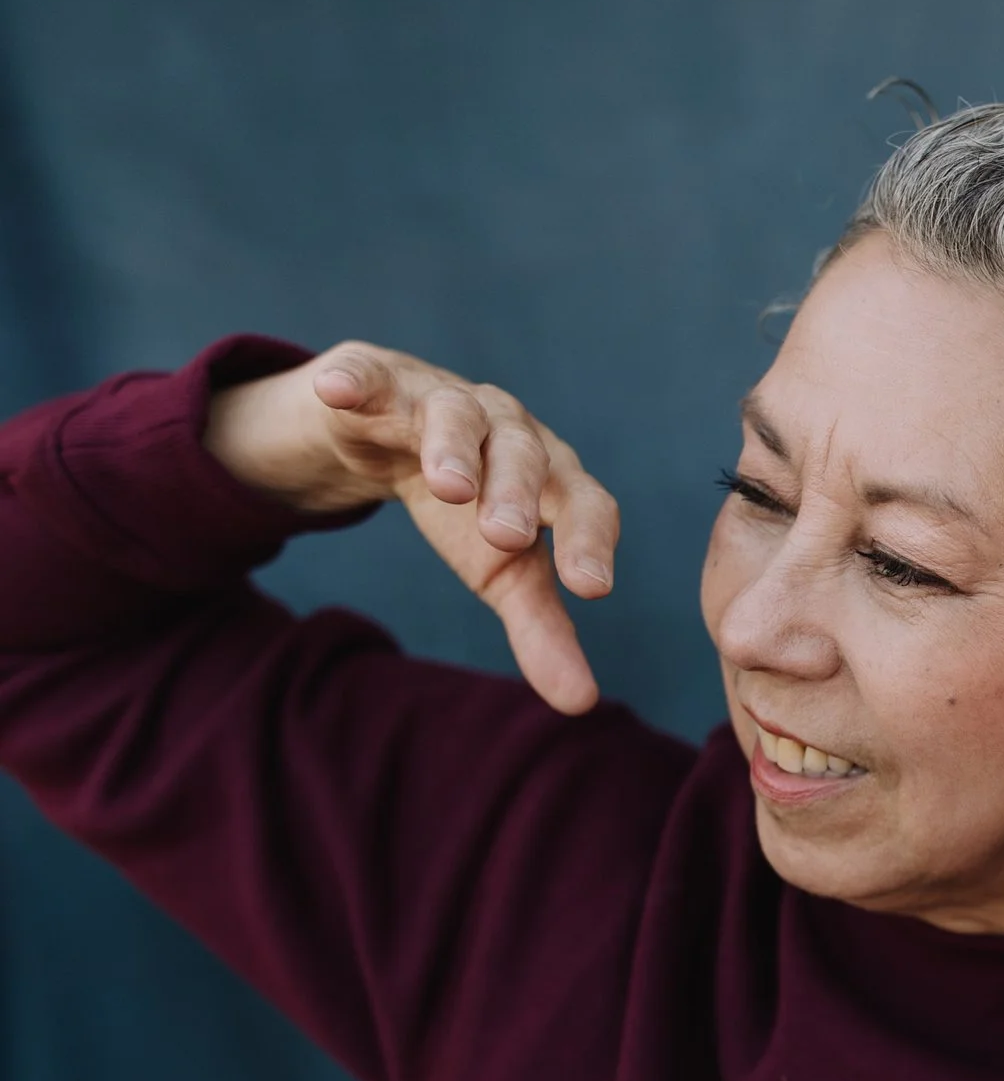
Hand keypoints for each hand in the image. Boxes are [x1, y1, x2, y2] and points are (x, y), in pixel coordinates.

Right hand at [207, 341, 619, 714]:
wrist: (388, 435)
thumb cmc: (467, 510)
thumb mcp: (500, 573)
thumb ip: (542, 632)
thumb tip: (581, 704)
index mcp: (550, 476)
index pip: (585, 502)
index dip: (589, 540)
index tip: (590, 589)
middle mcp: (508, 429)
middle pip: (524, 452)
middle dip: (517, 492)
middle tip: (506, 539)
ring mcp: (442, 398)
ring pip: (457, 413)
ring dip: (454, 446)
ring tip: (445, 485)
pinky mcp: (376, 380)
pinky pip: (369, 376)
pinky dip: (356, 382)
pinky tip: (337, 391)